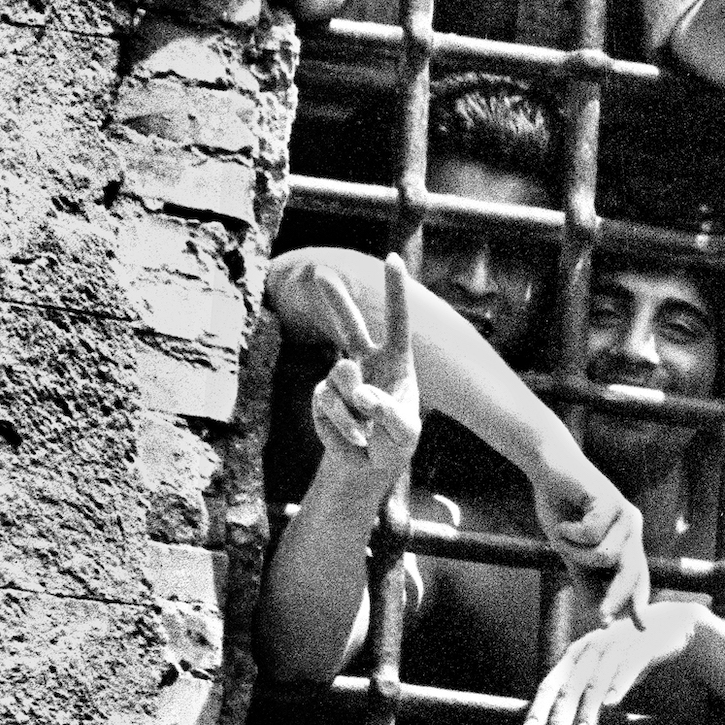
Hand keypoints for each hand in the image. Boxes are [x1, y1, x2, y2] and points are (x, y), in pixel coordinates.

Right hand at [302, 254, 421, 491]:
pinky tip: (353, 437)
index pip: (396, 320)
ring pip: (340, 377)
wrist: (368, 465)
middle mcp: (367, 362)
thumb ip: (390, 414)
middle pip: (349, 324)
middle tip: (320, 271)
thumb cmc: (395, 444)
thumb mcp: (405, 434)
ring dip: (352, 408)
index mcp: (396, 361)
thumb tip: (361, 394)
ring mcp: (341, 378)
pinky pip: (327, 403)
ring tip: (365, 430)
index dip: (394, 290)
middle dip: (335, 299)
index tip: (392, 258)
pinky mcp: (322, 396)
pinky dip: (341, 425)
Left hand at [523, 602, 708, 724]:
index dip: (539, 708)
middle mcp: (591, 650)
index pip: (551, 684)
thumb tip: (557, 718)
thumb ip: (581, 687)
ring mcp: (616, 648)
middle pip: (570, 688)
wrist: (668, 621)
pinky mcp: (641, 649)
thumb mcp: (599, 665)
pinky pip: (628, 670)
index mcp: (576, 655)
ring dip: (587, 712)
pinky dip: (618, 686)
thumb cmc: (628, 651)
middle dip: (560, 719)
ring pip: (596, 684)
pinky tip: (612, 704)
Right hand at [529, 446, 648, 626]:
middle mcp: (631, 527)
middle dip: (615, 597)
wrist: (548, 471)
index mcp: (626, 540)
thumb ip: (585, 578)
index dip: (637, 601)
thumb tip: (598, 611)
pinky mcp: (612, 500)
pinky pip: (590, 534)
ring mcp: (625, 513)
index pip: (636, 575)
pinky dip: (569, 532)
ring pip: (605, 555)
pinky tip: (563, 521)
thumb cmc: (562, 508)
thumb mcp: (571, 551)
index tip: (641, 627)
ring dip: (575, 552)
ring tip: (563, 535)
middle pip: (631, 571)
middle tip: (603, 618)